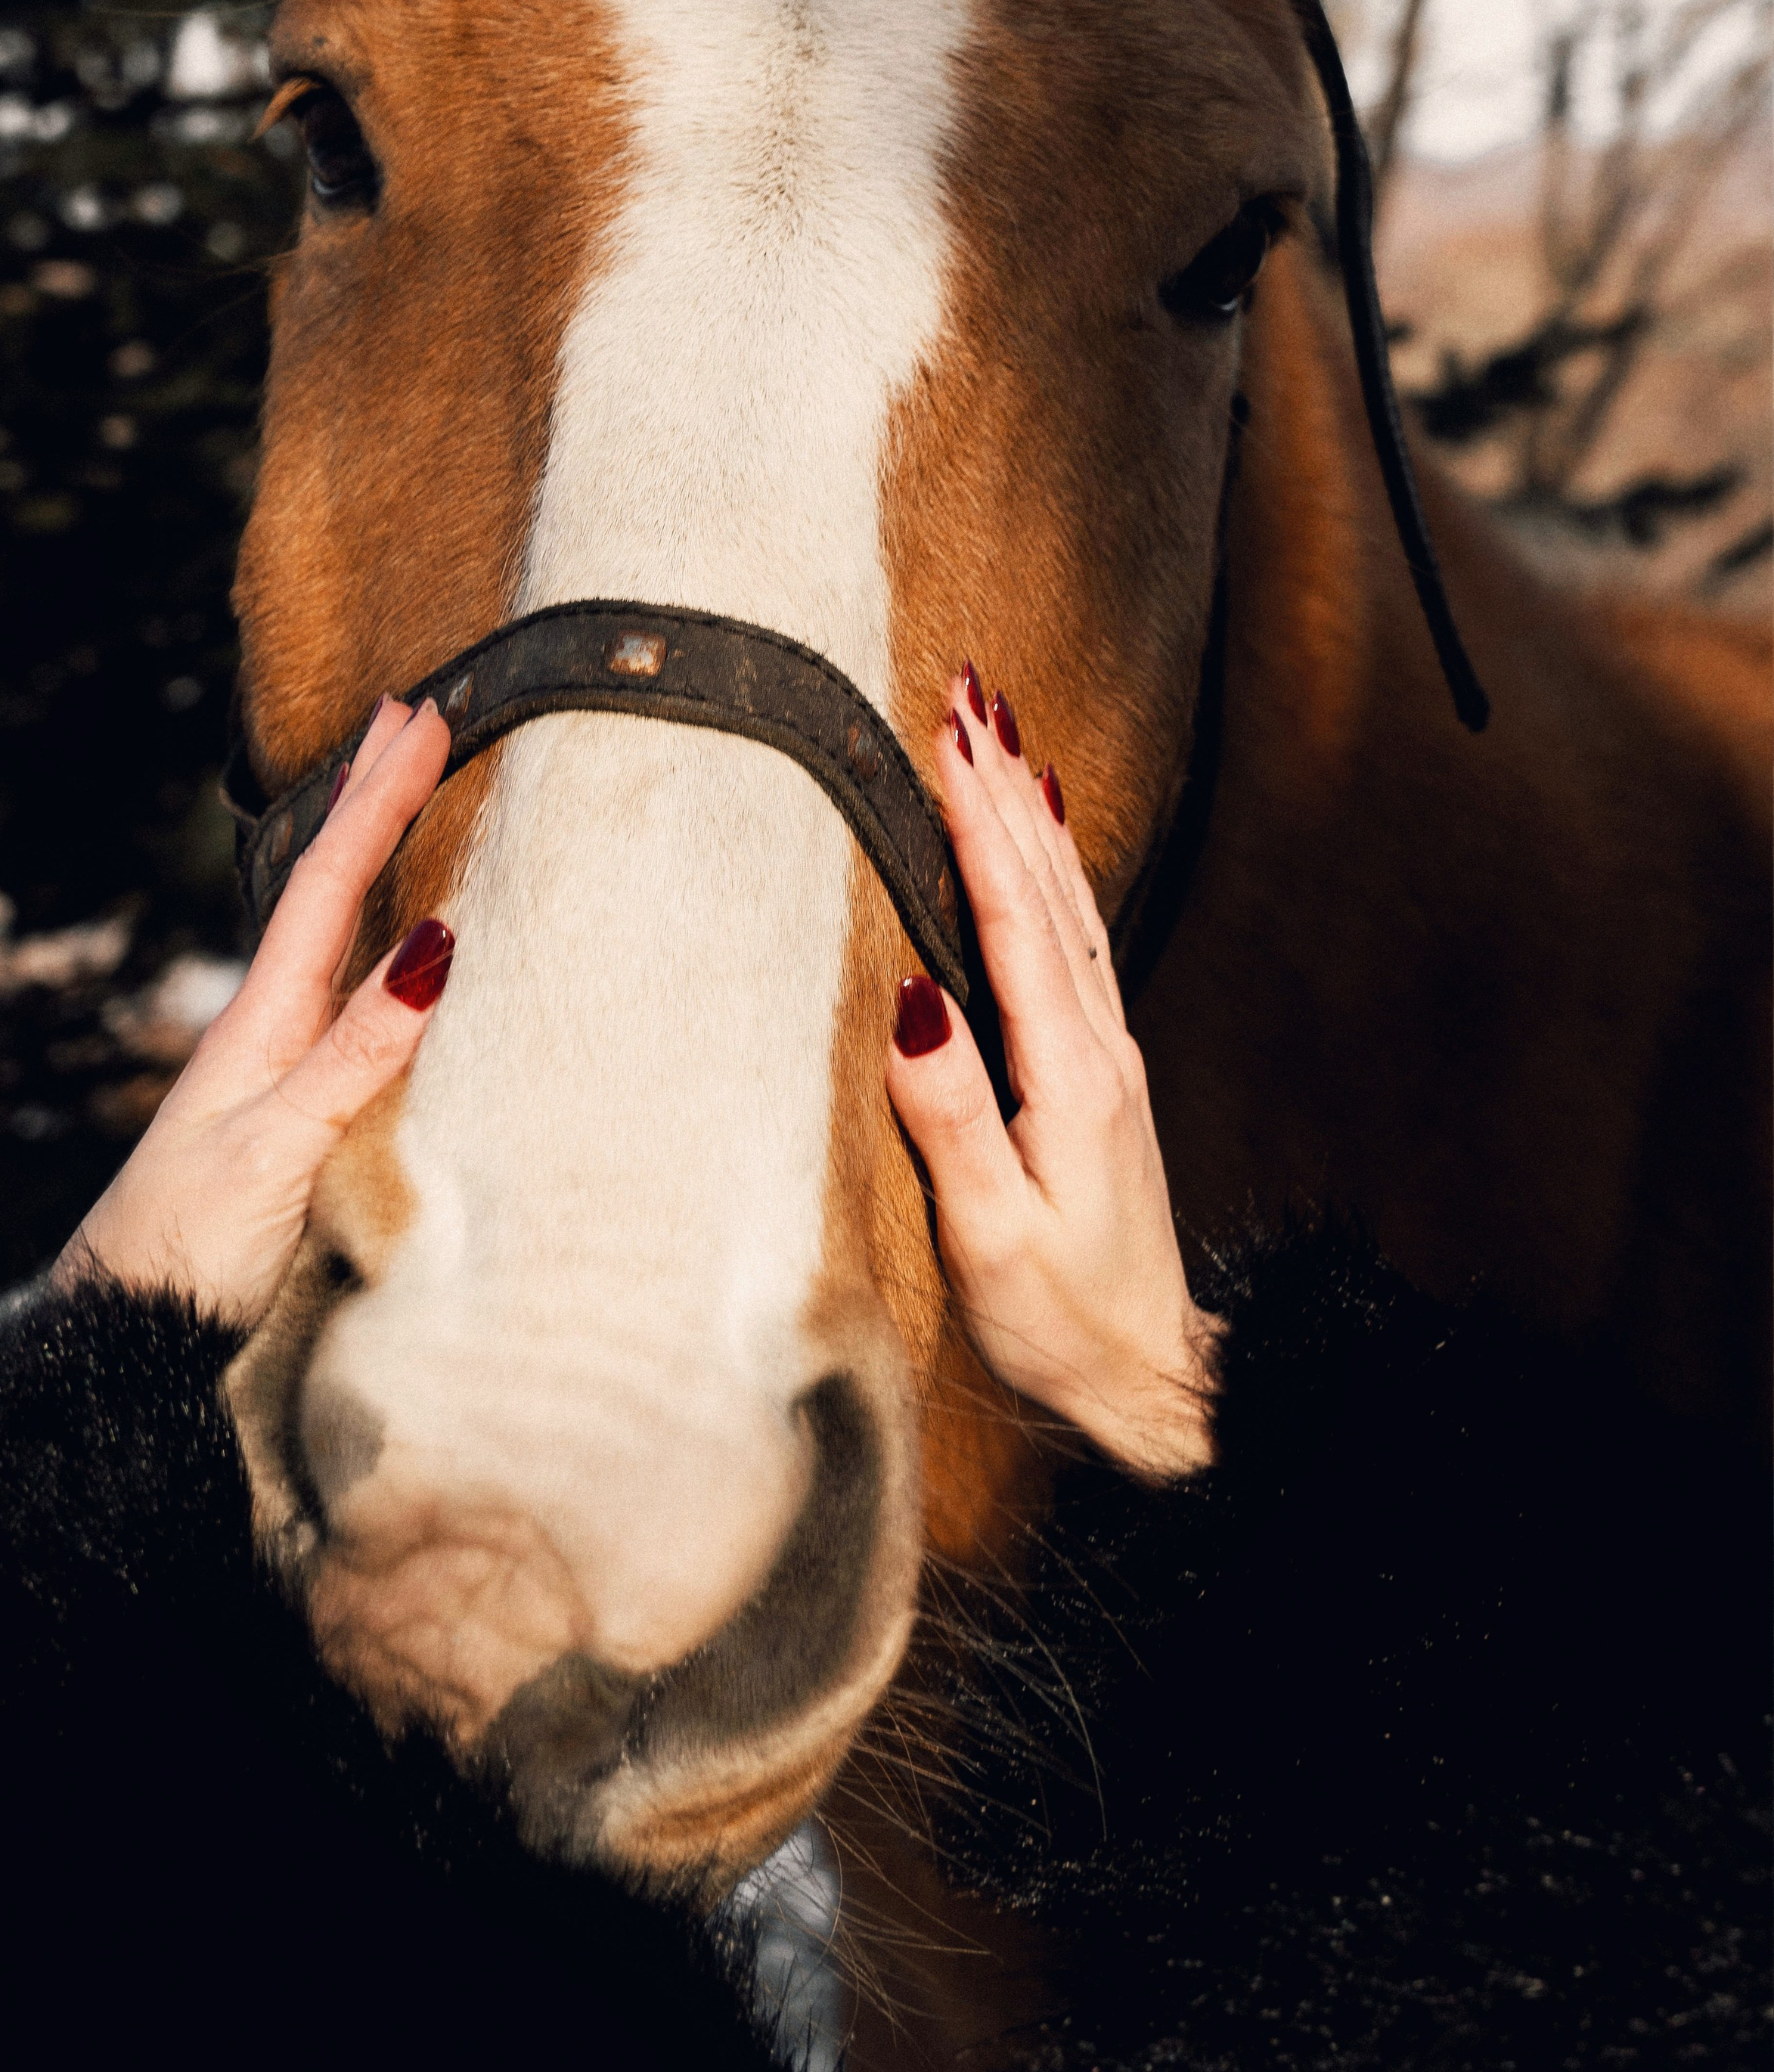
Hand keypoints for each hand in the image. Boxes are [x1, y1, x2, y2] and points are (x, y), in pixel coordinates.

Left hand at [55, 696, 454, 1328]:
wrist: (128, 1325)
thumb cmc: (188, 1240)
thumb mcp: (280, 1140)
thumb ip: (358, 1046)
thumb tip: (438, 941)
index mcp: (264, 1014)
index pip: (328, 880)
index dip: (377, 797)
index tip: (422, 718)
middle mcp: (268, 1020)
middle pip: (326, 882)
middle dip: (370, 794)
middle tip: (414, 711)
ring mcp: (276, 1057)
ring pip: (330, 924)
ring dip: (365, 849)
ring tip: (397, 787)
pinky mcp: (290, 1100)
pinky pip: (340, 981)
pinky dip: (368, 929)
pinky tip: (384, 935)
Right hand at [884, 670, 1218, 1479]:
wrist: (1158, 1381)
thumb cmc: (1065, 1323)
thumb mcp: (993, 1236)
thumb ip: (951, 1118)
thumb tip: (913, 1000)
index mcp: (1069, 1076)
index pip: (1016, 919)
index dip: (979, 821)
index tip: (946, 732)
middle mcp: (1100, 1049)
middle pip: (1050, 886)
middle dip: (1004, 785)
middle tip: (967, 690)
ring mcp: (1108, 1057)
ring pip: (1070, 902)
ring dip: (1031, 814)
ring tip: (998, 735)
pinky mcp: (1101, 1076)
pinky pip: (1077, 938)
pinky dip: (1055, 870)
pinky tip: (1044, 841)